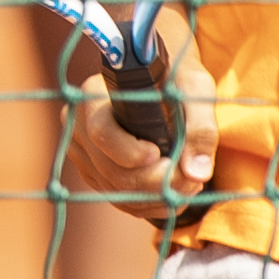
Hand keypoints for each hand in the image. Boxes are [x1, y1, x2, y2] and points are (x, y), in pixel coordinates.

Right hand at [58, 16, 216, 208]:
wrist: (161, 78)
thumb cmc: (176, 75)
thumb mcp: (194, 89)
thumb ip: (199, 126)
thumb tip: (197, 172)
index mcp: (93, 96)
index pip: (101, 133)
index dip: (131, 153)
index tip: (161, 155)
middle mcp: (78, 126)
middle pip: (111, 170)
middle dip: (155, 183)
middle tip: (192, 181)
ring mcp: (83, 153)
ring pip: (116, 190)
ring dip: (156, 197)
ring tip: (190, 184)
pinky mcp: (93, 172)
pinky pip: (118, 198)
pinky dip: (148, 203)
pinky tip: (174, 192)